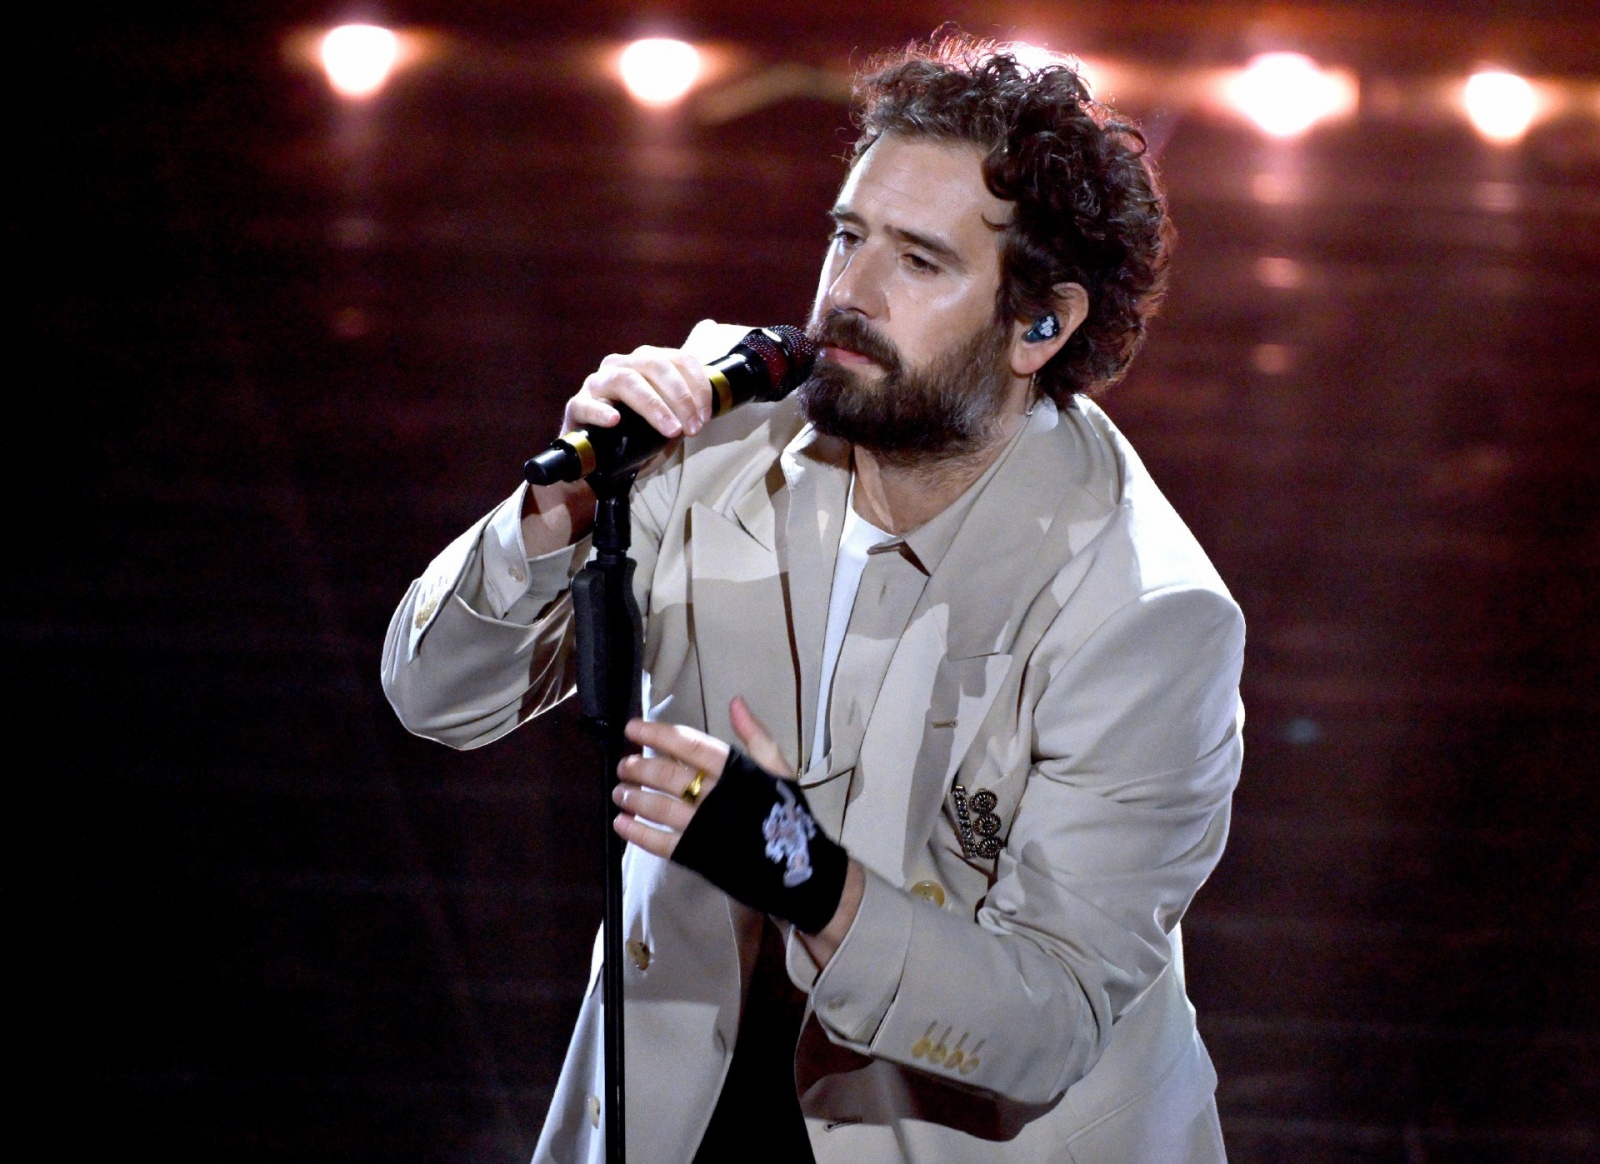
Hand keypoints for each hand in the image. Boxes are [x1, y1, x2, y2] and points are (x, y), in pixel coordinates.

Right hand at [565, 345, 711, 441]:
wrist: (600, 457)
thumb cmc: (638, 432)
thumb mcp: (670, 416)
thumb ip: (688, 405)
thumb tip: (715, 403)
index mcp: (647, 361)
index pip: (679, 359)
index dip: (697, 385)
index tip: (707, 415)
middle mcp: (622, 364)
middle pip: (654, 366)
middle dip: (680, 397)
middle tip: (693, 428)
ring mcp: (597, 383)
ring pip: (626, 381)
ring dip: (653, 405)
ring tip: (670, 430)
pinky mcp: (577, 405)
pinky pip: (586, 403)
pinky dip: (601, 411)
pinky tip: (615, 421)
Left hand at [612, 696, 792, 858]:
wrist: (797, 867)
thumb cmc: (784, 814)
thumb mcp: (778, 770)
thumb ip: (756, 736)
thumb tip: (735, 701)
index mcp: (737, 771)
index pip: (691, 745)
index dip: (659, 734)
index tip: (632, 728)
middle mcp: (717, 796)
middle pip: (669, 776)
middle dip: (640, 768)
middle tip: (623, 765)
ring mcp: (705, 827)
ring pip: (661, 808)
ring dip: (634, 797)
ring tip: (619, 792)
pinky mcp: (697, 855)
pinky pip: (661, 842)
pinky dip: (637, 832)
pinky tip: (621, 822)